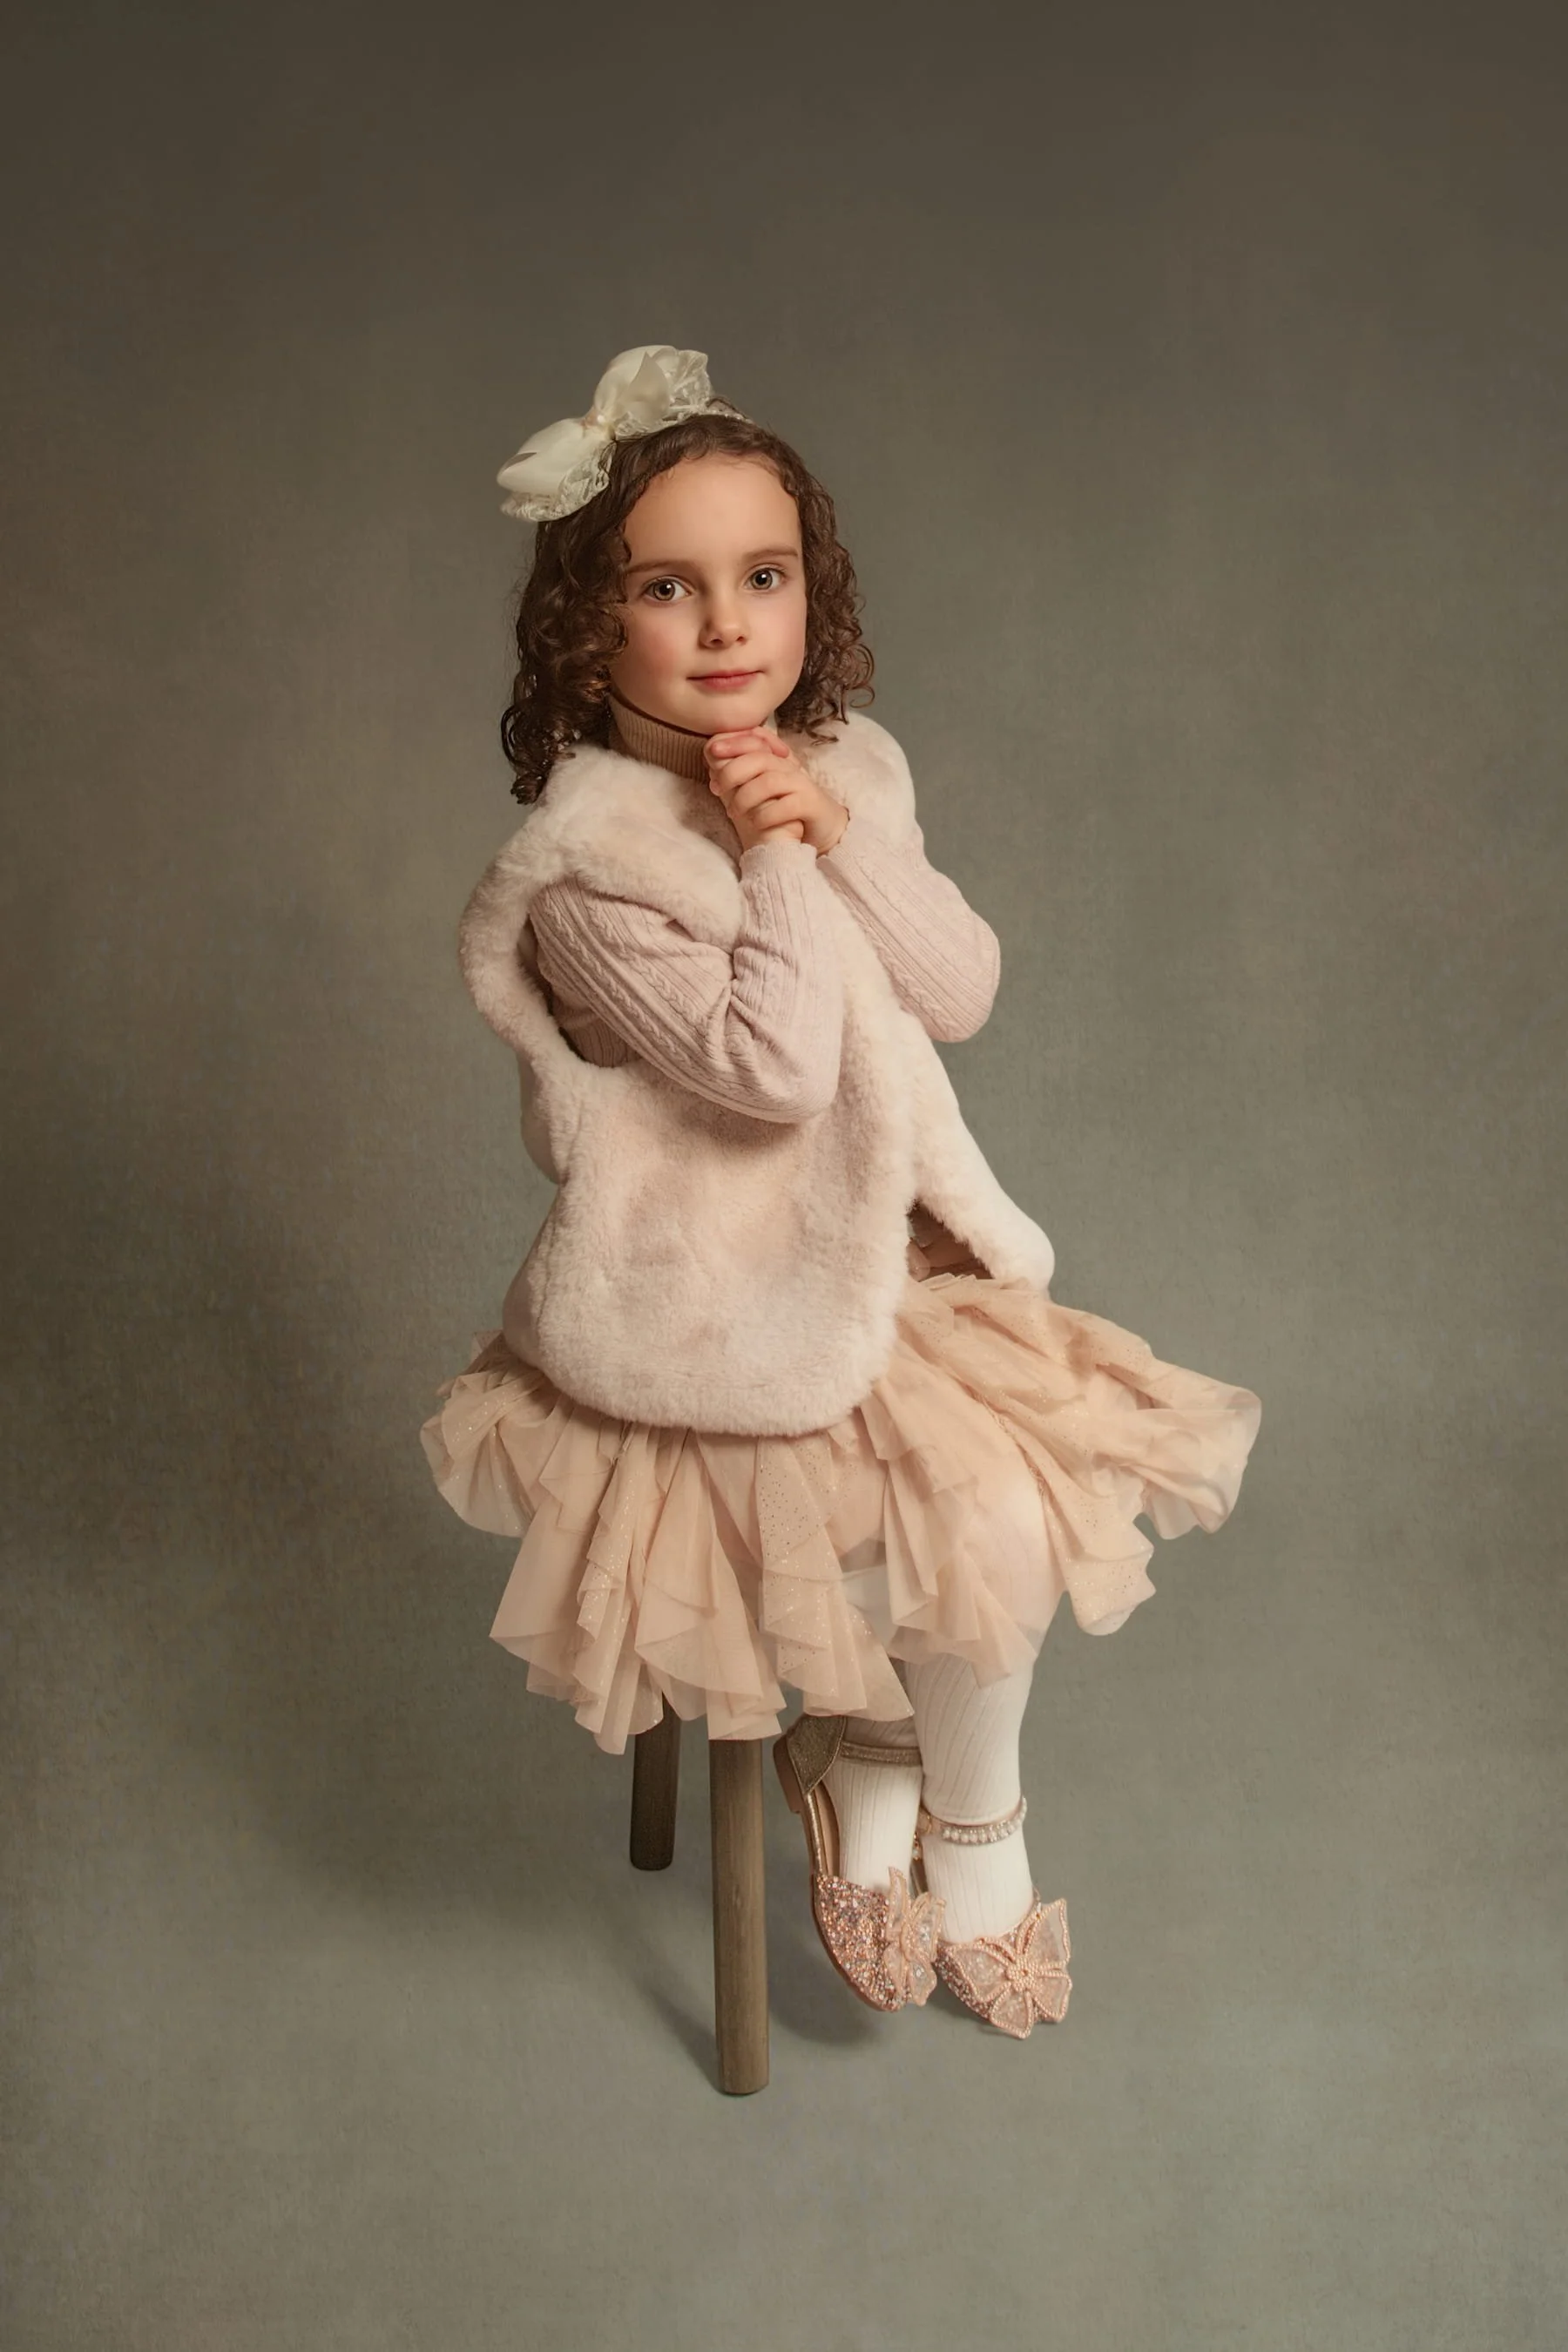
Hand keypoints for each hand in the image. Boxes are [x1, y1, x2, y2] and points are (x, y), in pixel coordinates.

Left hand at [704, 726, 849, 856]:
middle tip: (718, 789)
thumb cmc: (784, 806)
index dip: (734, 742)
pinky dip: (765, 815)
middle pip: (759, 759)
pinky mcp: (810, 804)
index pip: (757, 738)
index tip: (712, 751)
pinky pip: (786, 806)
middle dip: (732, 772)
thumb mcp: (760, 787)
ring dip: (745, 798)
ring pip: (769, 782)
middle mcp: (790, 767)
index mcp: (777, 759)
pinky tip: (755, 822)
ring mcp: (801, 785)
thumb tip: (712, 764)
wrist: (821, 826)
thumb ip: (741, 774)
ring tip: (733, 812)